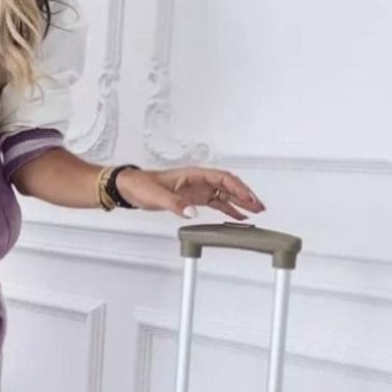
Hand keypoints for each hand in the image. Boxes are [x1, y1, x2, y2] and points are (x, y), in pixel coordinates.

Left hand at [114, 165, 265, 219]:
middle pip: (229, 186)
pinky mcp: (194, 199)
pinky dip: (228, 210)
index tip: (248, 198)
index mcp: (194, 174)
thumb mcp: (158, 195)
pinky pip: (216, 203)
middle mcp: (199, 180)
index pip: (223, 178)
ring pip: (225, 195)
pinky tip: (238, 217)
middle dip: (245, 195)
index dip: (238, 188)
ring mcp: (198, 190)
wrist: (131, 188)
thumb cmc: (142, 185)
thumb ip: (175, 204)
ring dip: (240, 203)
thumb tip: (192, 213)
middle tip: (260, 206)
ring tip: (256, 212)